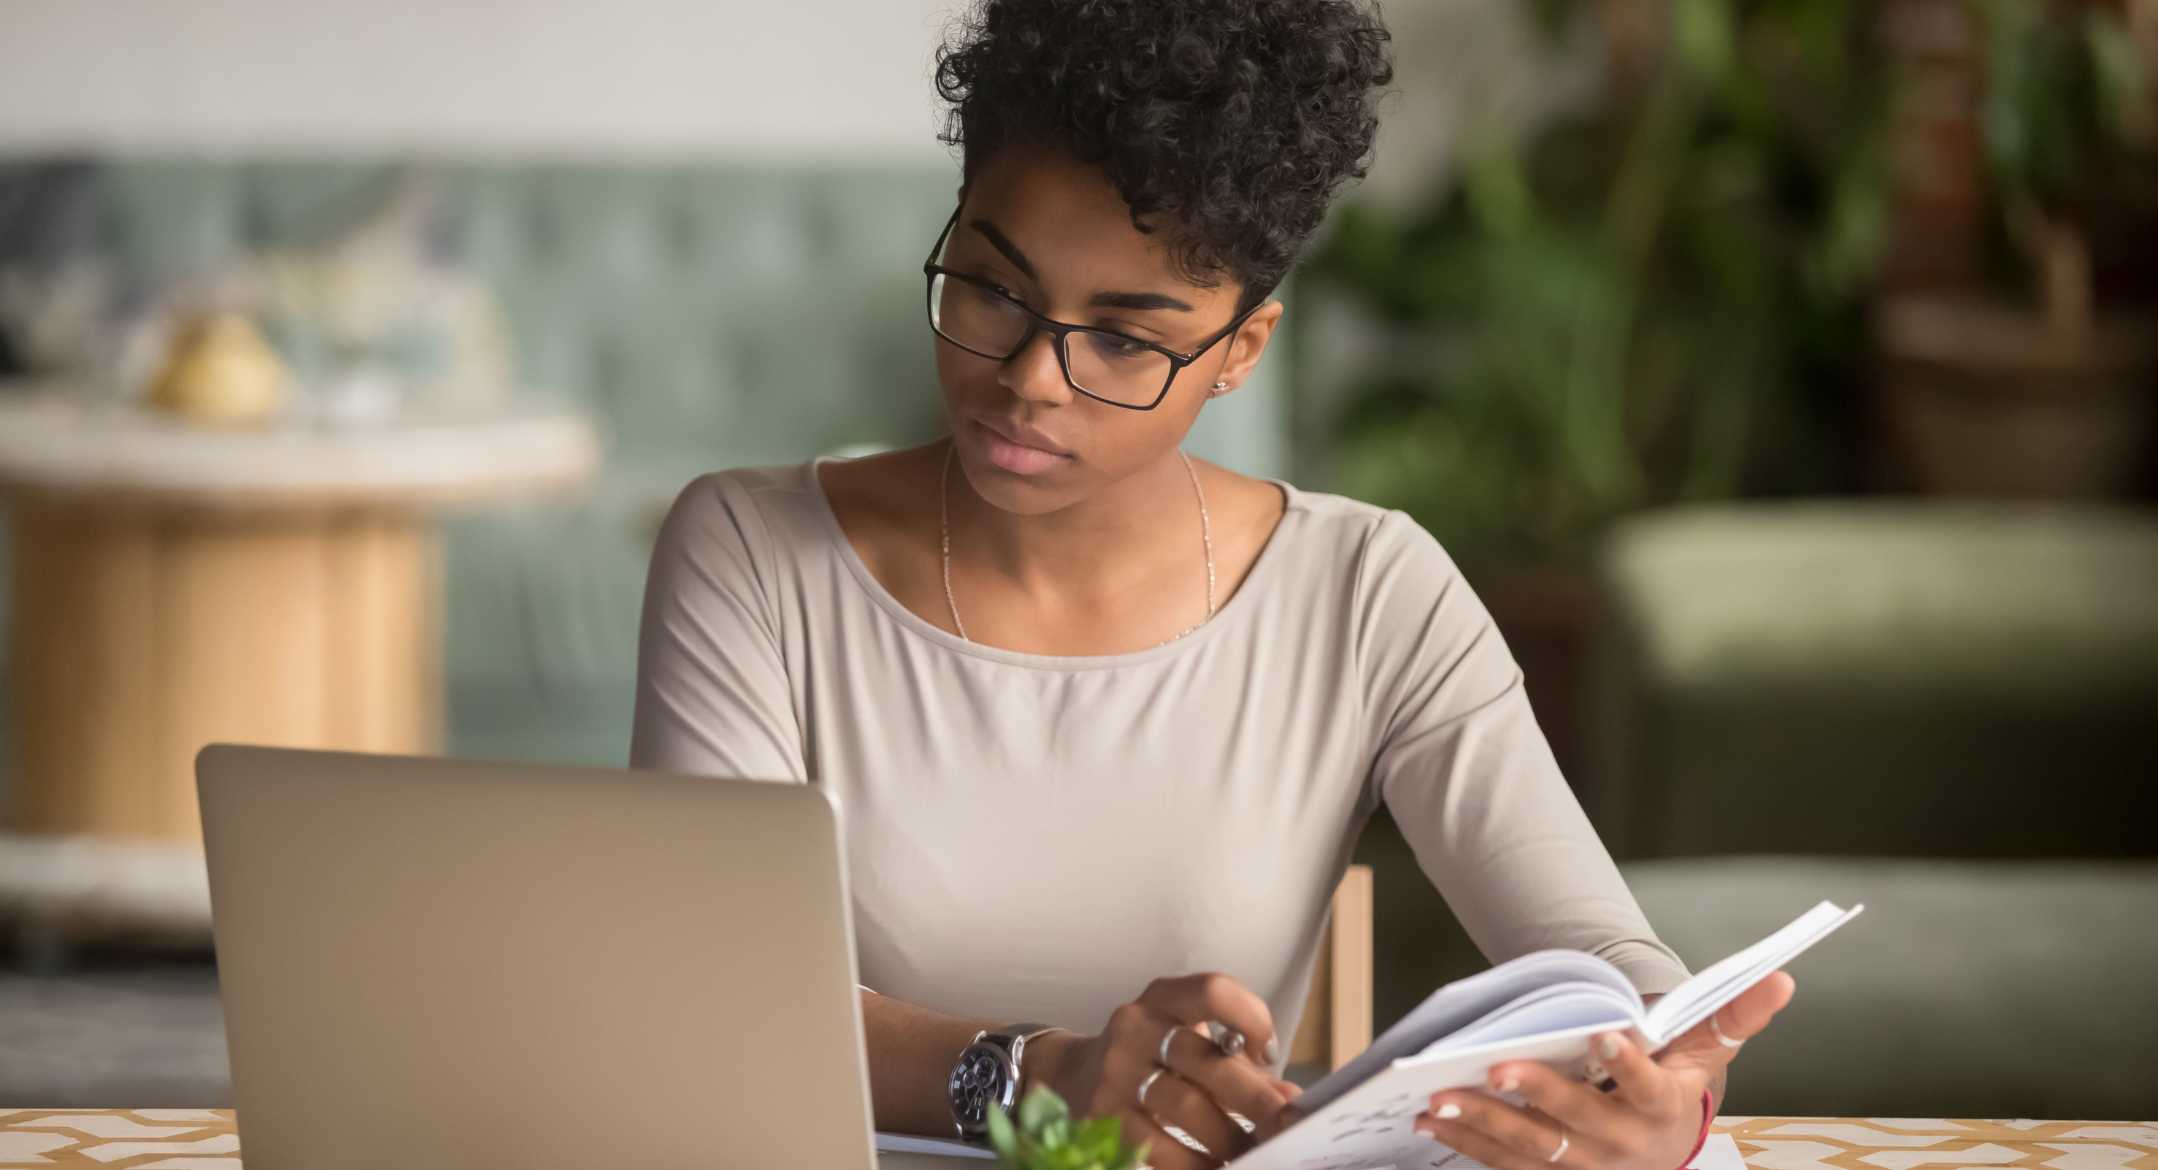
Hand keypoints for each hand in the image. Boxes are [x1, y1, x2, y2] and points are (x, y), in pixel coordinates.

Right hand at [1030, 972, 1303, 1168]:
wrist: (1070, 1074)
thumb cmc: (1148, 1054)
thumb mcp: (1185, 1039)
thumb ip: (1235, 1061)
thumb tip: (1287, 1098)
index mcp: (1163, 998)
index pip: (1213, 991)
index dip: (1251, 1019)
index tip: (1269, 1055)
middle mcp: (1135, 1025)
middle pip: (1206, 1059)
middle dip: (1254, 1097)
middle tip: (1284, 1124)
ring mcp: (1115, 1071)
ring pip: (1185, 1106)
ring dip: (1227, 1136)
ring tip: (1252, 1152)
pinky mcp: (1103, 1114)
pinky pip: (1157, 1145)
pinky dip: (1194, 1163)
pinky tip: (1215, 1168)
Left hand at [1412, 972, 1795, 1169]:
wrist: (1663, 1149)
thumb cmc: (1677, 1083)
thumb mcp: (1707, 1052)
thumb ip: (1735, 1015)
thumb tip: (1783, 977)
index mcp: (1665, 1110)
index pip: (1649, 1087)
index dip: (1628, 1063)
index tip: (1605, 1034)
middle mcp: (1624, 1146)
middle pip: (1578, 1122)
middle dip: (1537, 1096)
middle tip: (1495, 1069)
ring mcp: (1585, 1169)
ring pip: (1532, 1149)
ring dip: (1484, 1125)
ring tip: (1440, 1098)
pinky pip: (1505, 1166)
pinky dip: (1467, 1144)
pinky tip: (1432, 1121)